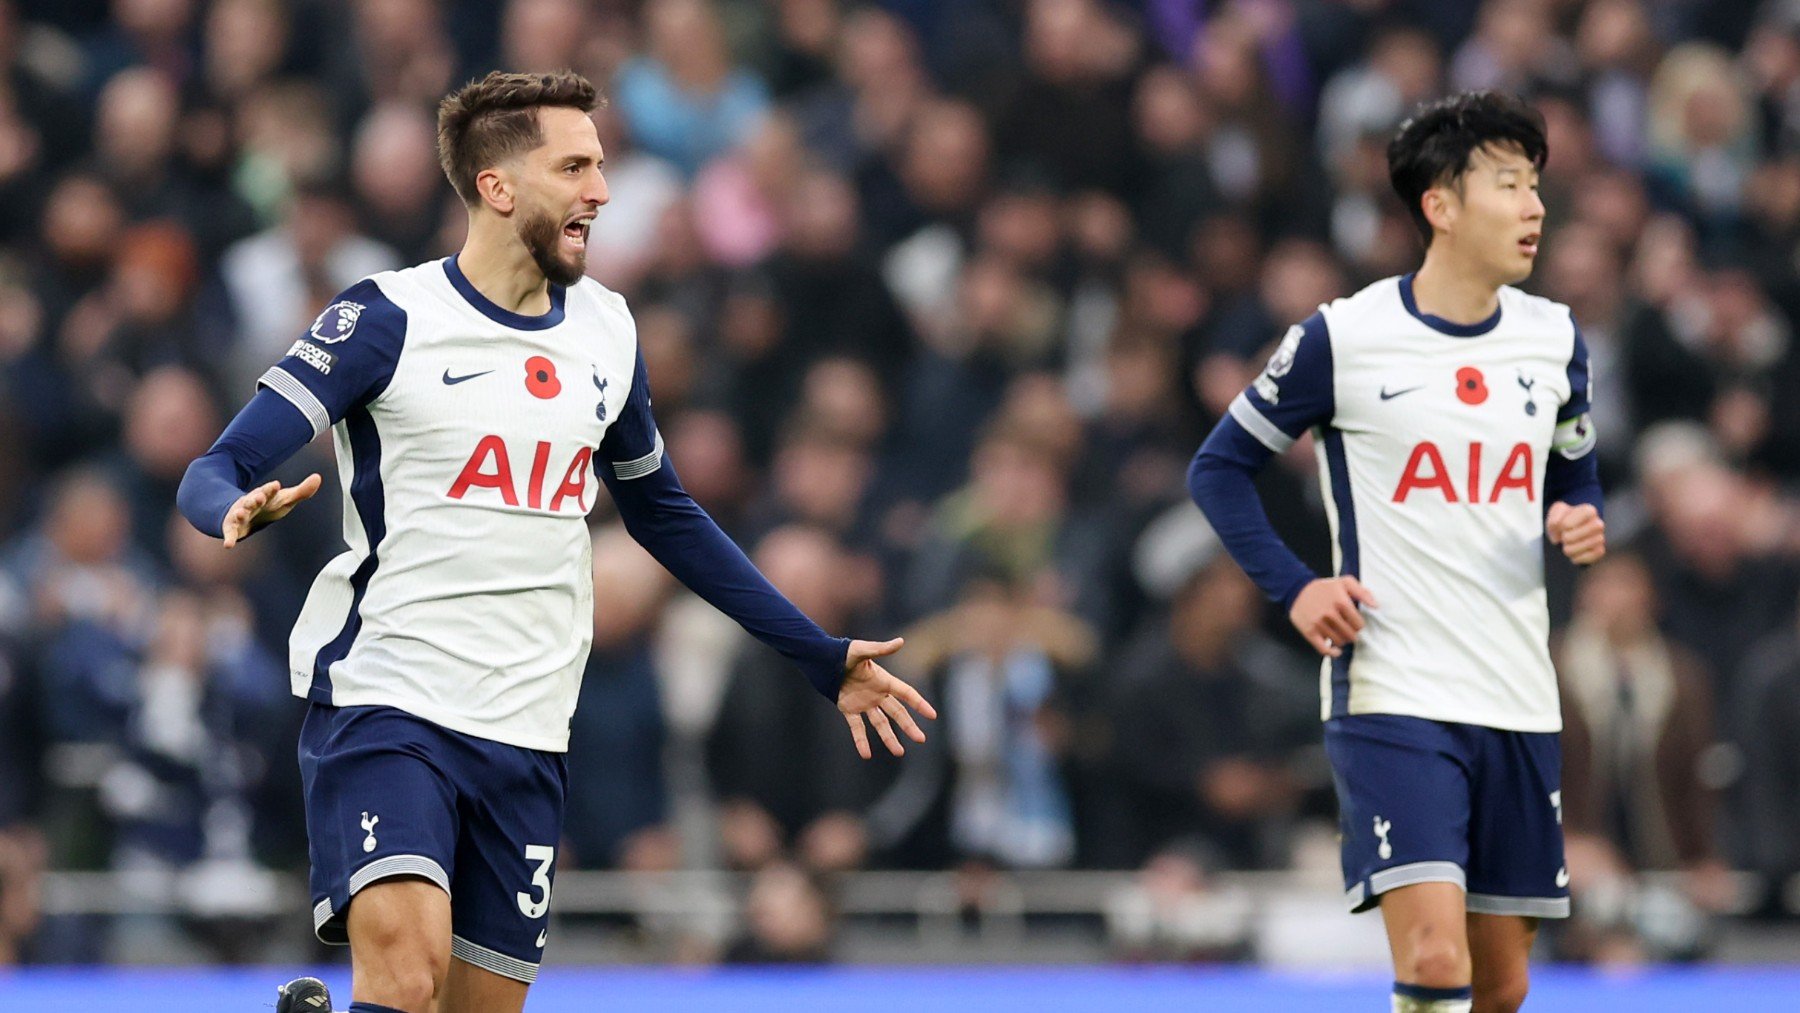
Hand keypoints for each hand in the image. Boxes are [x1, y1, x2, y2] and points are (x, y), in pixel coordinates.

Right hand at [222, 473, 320, 547]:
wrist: (246, 512)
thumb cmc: (270, 505)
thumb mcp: (286, 499)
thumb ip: (302, 491)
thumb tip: (318, 477)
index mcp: (264, 495)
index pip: (269, 490)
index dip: (271, 488)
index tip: (276, 485)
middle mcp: (251, 502)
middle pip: (253, 500)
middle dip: (255, 498)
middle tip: (259, 497)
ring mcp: (240, 514)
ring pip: (239, 513)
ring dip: (240, 513)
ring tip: (241, 514)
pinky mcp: (232, 527)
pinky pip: (230, 533)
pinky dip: (229, 538)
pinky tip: (228, 545)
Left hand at [836, 638, 936, 758]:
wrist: (823, 660)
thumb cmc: (843, 652)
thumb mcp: (862, 650)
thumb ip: (881, 649)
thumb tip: (901, 642)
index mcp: (883, 680)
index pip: (906, 694)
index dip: (919, 704)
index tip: (932, 715)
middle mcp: (877, 694)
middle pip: (897, 713)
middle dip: (909, 726)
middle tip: (921, 739)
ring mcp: (864, 703)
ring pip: (880, 724)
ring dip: (889, 738)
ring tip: (899, 752)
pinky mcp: (849, 709)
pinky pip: (857, 728)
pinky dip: (861, 741)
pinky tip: (866, 755)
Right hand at [1289, 576, 1377, 657]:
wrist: (1296, 590)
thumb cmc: (1323, 588)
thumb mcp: (1344, 582)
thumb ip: (1362, 592)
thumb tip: (1376, 606)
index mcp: (1341, 602)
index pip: (1359, 624)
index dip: (1359, 625)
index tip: (1355, 623)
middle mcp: (1330, 614)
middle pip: (1350, 635)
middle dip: (1352, 634)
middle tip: (1348, 630)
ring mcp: (1319, 624)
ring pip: (1339, 642)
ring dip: (1342, 640)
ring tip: (1340, 634)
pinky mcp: (1309, 632)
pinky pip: (1324, 649)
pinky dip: (1332, 652)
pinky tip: (1336, 650)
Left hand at [1546, 501, 1605, 564]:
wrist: (1564, 533)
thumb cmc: (1562, 521)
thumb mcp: (1555, 513)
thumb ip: (1554, 519)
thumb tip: (1558, 536)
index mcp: (1588, 510)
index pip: (1576, 519)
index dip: (1565, 524)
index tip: (1561, 527)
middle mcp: (1597, 523)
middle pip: (1584, 532)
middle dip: (1568, 538)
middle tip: (1563, 539)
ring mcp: (1600, 537)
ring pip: (1588, 544)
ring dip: (1572, 549)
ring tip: (1566, 548)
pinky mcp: (1599, 550)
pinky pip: (1592, 555)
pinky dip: (1579, 557)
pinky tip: (1573, 555)